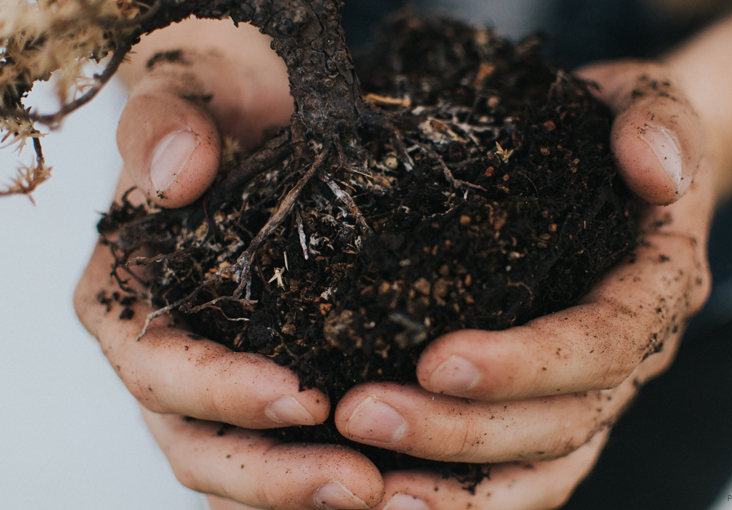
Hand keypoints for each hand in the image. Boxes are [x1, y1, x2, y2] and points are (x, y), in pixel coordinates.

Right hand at [75, 22, 384, 508]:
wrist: (252, 120)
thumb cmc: (214, 113)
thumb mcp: (187, 98)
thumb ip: (167, 127)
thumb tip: (177, 177)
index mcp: (128, 304)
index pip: (161, 370)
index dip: (222, 392)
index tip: (301, 395)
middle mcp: (164, 358)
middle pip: (200, 445)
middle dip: (274, 474)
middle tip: (359, 483)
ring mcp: (216, 382)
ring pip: (241, 470)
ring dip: (303, 494)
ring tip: (381, 495)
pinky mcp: (270, 386)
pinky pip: (284, 452)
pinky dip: (320, 477)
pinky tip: (385, 483)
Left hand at [332, 60, 712, 508]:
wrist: (623, 162)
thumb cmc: (619, 130)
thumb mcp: (646, 101)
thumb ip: (657, 123)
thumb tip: (653, 169)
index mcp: (657, 288)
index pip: (601, 344)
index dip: (525, 364)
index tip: (436, 360)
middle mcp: (631, 356)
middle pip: (561, 422)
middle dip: (462, 431)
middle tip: (363, 414)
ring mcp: (593, 387)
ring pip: (541, 466)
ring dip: (458, 488)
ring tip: (370, 491)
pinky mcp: (551, 399)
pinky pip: (518, 468)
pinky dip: (463, 493)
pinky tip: (393, 493)